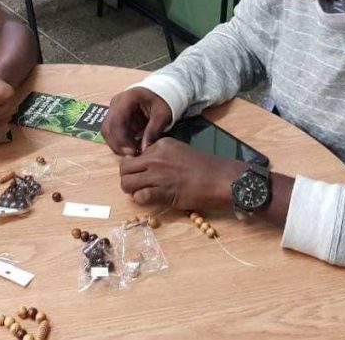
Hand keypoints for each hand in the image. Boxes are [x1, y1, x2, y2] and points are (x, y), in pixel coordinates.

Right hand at [101, 87, 172, 155]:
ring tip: (132, 153)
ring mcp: (114, 110)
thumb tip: (143, 149)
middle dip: (118, 145)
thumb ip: (153, 131)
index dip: (121, 139)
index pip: (116, 120)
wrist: (162, 92)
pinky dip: (119, 142)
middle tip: (132, 155)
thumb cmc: (163, 100)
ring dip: (117, 145)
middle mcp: (116, 103)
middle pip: (108, 127)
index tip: (132, 151)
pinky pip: (112, 132)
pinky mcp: (115, 117)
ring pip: (107, 131)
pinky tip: (130, 149)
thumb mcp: (162, 115)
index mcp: (127, 98)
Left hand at [119, 137, 245, 209]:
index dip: (135, 166)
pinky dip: (141, 200)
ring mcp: (158, 175)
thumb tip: (145, 164)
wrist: (220, 179)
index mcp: (160, 145)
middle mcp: (155, 158)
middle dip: (128, 177)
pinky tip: (151, 199)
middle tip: (138, 184)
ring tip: (142, 192)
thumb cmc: (204, 166)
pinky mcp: (163, 192)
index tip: (143, 172)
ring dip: (131, 190)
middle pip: (124, 168)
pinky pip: (139, 196)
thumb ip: (161, 155)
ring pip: (127, 182)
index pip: (134, 155)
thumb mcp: (179, 150)